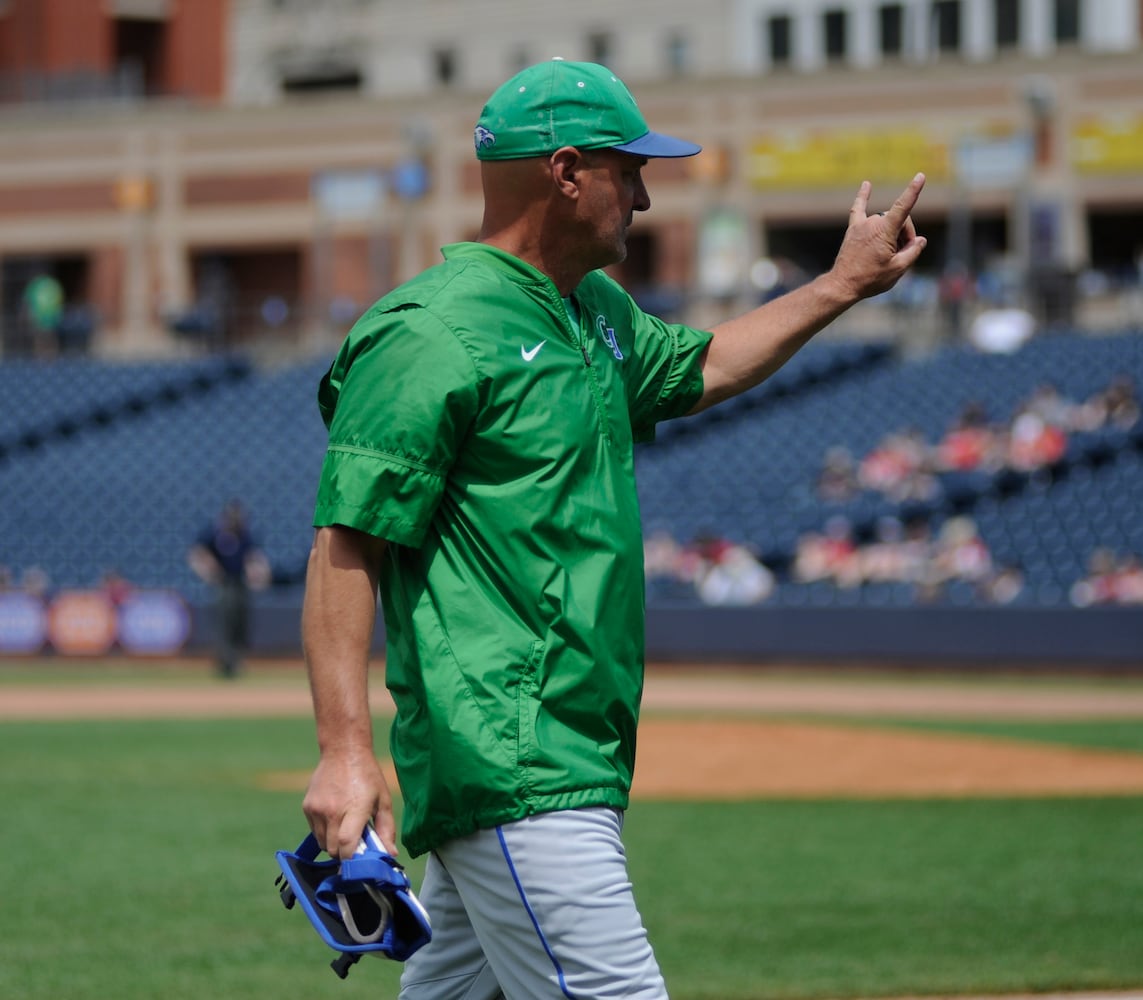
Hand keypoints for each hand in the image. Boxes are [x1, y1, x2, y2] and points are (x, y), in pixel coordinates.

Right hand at [302, 744, 397, 858]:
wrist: (343, 751)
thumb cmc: (367, 776)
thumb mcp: (383, 799)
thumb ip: (387, 829)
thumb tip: (390, 854)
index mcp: (355, 809)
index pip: (346, 846)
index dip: (351, 860)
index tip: (359, 863)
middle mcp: (333, 811)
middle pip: (333, 850)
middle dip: (344, 852)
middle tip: (355, 841)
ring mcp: (317, 809)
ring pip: (322, 843)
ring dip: (333, 843)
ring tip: (344, 826)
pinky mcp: (307, 807)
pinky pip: (314, 831)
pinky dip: (324, 831)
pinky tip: (334, 816)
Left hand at [829, 173, 926, 301]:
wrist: (843, 285)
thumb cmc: (871, 279)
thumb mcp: (898, 269)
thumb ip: (913, 251)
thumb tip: (920, 240)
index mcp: (885, 231)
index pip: (903, 207)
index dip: (913, 191)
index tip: (920, 176)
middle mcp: (872, 223)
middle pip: (898, 220)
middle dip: (905, 235)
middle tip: (901, 256)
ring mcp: (861, 225)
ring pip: (885, 220)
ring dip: (891, 233)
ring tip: (886, 254)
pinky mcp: (853, 229)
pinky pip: (858, 209)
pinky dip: (863, 197)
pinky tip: (866, 184)